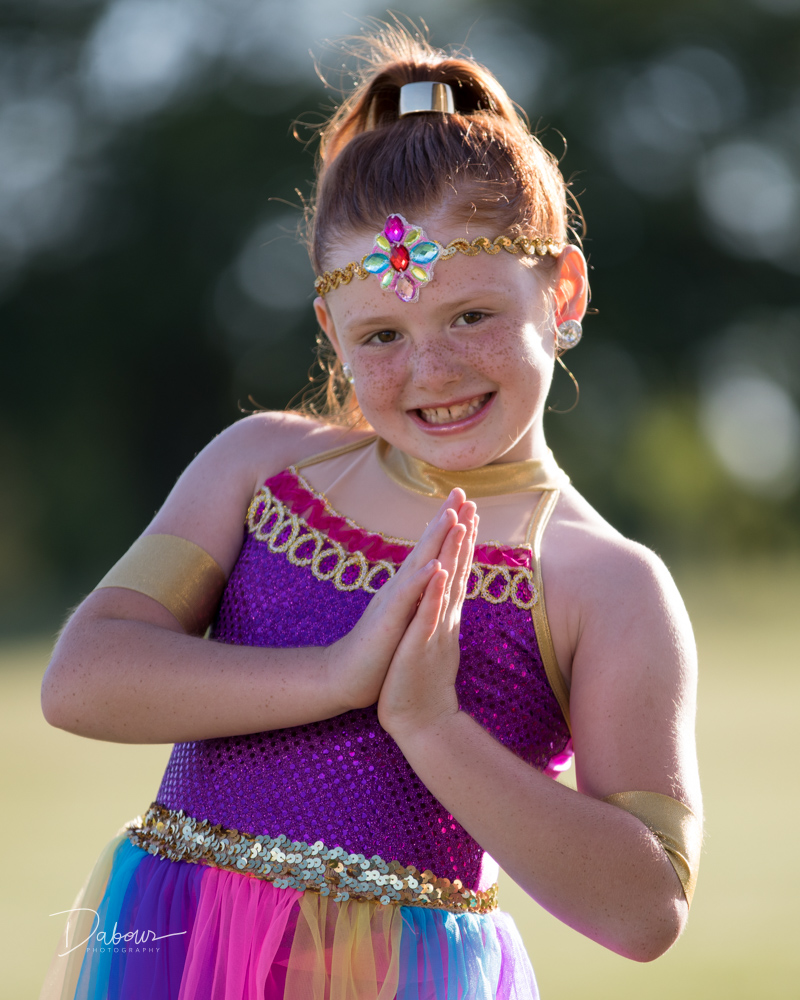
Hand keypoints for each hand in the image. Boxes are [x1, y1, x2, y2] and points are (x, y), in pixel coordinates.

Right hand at [325, 490, 468, 711]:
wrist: (346, 676)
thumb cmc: (378, 649)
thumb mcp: (403, 617)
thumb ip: (415, 596)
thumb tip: (429, 579)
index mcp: (408, 589)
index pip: (432, 552)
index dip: (450, 528)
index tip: (468, 504)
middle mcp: (400, 588)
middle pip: (426, 548)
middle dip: (445, 520)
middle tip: (461, 491)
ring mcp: (392, 602)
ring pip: (417, 565)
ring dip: (435, 540)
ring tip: (453, 516)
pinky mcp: (387, 622)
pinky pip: (406, 598)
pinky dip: (421, 581)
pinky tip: (436, 566)